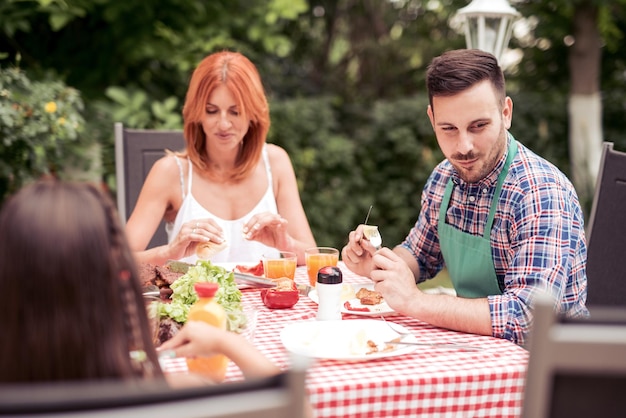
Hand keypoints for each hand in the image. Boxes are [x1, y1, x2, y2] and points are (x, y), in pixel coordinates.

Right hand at [159, 321, 280, 378]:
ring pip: (188, 340)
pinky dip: (195, 345)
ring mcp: (199, 325)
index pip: (173, 341)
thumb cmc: (209, 346)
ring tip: (198, 354)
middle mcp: (192, 324)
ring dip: (190, 348)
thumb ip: (178, 352)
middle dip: (183, 350)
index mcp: (187, 329)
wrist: (225, 342)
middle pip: (181, 340)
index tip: (158, 352)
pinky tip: (201, 350)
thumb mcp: (191, 351)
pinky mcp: (205, 328)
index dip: (166, 349)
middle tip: (190, 356)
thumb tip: (169, 353)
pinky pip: (195, 338)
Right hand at [167, 219, 224, 259]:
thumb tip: (220, 241)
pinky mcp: (183, 237)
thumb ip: (206, 239)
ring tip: (218, 241)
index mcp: (193, 223)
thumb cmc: (185, 247)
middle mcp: (189, 224)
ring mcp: (185, 230)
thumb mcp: (198, 242)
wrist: (172, 253)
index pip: (208, 220)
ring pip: (201, 230)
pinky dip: (201, 237)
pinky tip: (207, 240)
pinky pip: (193, 236)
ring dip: (212, 235)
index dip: (217, 226)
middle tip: (222, 238)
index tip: (223, 233)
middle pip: (206, 224)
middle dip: (216, 231)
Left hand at [242, 212, 288, 248]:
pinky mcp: (284, 225)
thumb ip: (251, 235)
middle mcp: (271, 217)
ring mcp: (278, 220)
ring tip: (255, 230)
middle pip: (259, 216)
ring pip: (268, 218)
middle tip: (247, 232)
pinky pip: (282, 221)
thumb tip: (243, 234)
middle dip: (251, 224)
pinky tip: (273, 227)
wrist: (281, 246)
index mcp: (264, 218)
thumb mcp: (258, 237)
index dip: (248, 223)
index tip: (243, 231)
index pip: (254, 217)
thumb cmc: (271, 239)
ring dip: (259, 224)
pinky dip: (278, 222)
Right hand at [341, 224, 378, 276]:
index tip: (358, 239)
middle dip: (355, 245)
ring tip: (360, 260)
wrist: (369, 272)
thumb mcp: (376, 255)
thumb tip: (363, 241)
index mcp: (368, 237)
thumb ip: (371, 247)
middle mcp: (359, 240)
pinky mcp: (346, 253)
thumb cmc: (375, 262)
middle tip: (360, 253)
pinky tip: (356, 262)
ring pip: (348, 247)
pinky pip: (345, 254)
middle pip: (352, 235)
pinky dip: (351, 260)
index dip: (359, 232)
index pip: (362, 228)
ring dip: (354, 256)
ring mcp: (352, 246)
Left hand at [369, 248, 420, 313]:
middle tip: (378, 275)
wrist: (413, 301)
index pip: (384, 250)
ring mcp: (390, 276)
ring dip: (377, 281)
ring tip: (386, 286)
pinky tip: (388, 292)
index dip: (377, 255)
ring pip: (373, 274)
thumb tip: (380, 257)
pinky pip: (376, 286)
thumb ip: (393, 264)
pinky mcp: (386, 286)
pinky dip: (380, 290)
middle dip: (373, 267)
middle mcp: (395, 267)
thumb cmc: (407, 288)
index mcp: (400, 262)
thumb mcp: (404, 271)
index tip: (377, 263)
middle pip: (375, 258)